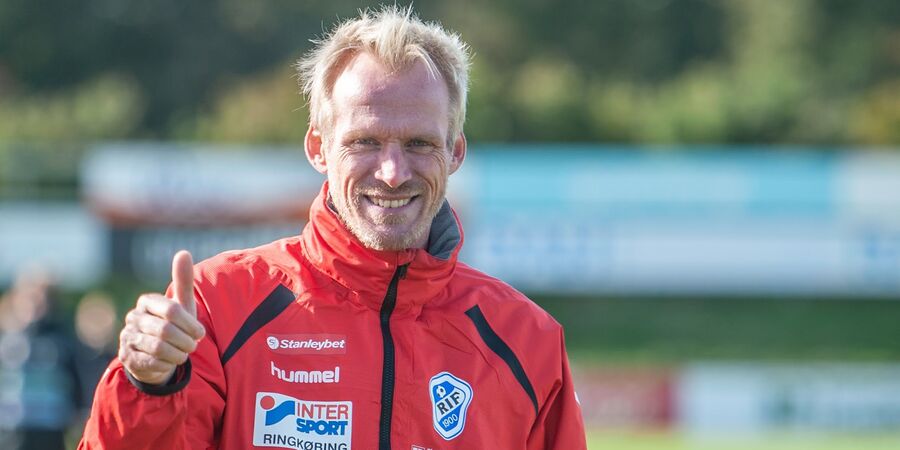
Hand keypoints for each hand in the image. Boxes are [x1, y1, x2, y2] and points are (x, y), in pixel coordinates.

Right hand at [119, 250, 205, 384]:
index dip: (190, 324)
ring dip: (178, 354)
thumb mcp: (181, 305)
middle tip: (193, 346)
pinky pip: (152, 362)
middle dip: (186, 341)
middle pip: (166, 331)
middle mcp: (133, 318)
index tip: (200, 333)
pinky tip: (170, 361)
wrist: (155, 354)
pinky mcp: (127, 357)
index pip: (172, 310)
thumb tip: (183, 252)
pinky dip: (167, 364)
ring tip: (184, 353)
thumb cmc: (173, 325)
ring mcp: (127, 338)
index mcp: (147, 302)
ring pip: (159, 348)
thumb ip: (183, 280)